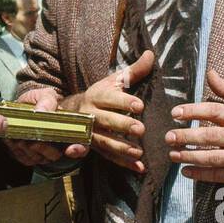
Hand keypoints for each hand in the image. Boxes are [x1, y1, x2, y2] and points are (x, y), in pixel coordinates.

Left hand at [4, 89, 88, 167]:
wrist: (24, 105)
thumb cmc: (38, 101)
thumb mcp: (45, 95)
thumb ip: (47, 101)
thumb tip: (42, 112)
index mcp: (68, 130)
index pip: (81, 147)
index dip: (78, 150)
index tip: (70, 149)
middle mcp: (58, 144)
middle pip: (55, 155)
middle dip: (43, 149)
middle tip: (33, 141)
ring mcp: (43, 152)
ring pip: (38, 158)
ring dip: (27, 149)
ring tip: (19, 137)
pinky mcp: (29, 155)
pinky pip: (25, 159)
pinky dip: (17, 150)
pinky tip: (13, 140)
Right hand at [59, 50, 155, 173]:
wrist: (72, 112)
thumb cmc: (101, 95)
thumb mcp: (114, 81)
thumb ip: (134, 71)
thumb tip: (151, 54)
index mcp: (97, 96)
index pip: (109, 98)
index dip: (123, 101)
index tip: (139, 105)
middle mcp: (90, 115)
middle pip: (105, 121)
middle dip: (122, 125)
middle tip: (141, 129)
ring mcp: (90, 133)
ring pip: (105, 142)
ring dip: (122, 148)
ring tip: (139, 153)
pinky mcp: (94, 147)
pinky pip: (108, 157)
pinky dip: (123, 163)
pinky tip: (138, 168)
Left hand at [166, 69, 223, 184]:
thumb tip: (210, 72)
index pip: (214, 111)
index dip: (193, 111)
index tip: (175, 113)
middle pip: (211, 136)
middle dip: (187, 137)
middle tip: (168, 136)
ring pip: (213, 158)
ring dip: (190, 157)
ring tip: (172, 154)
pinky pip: (220, 175)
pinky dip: (202, 174)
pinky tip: (186, 171)